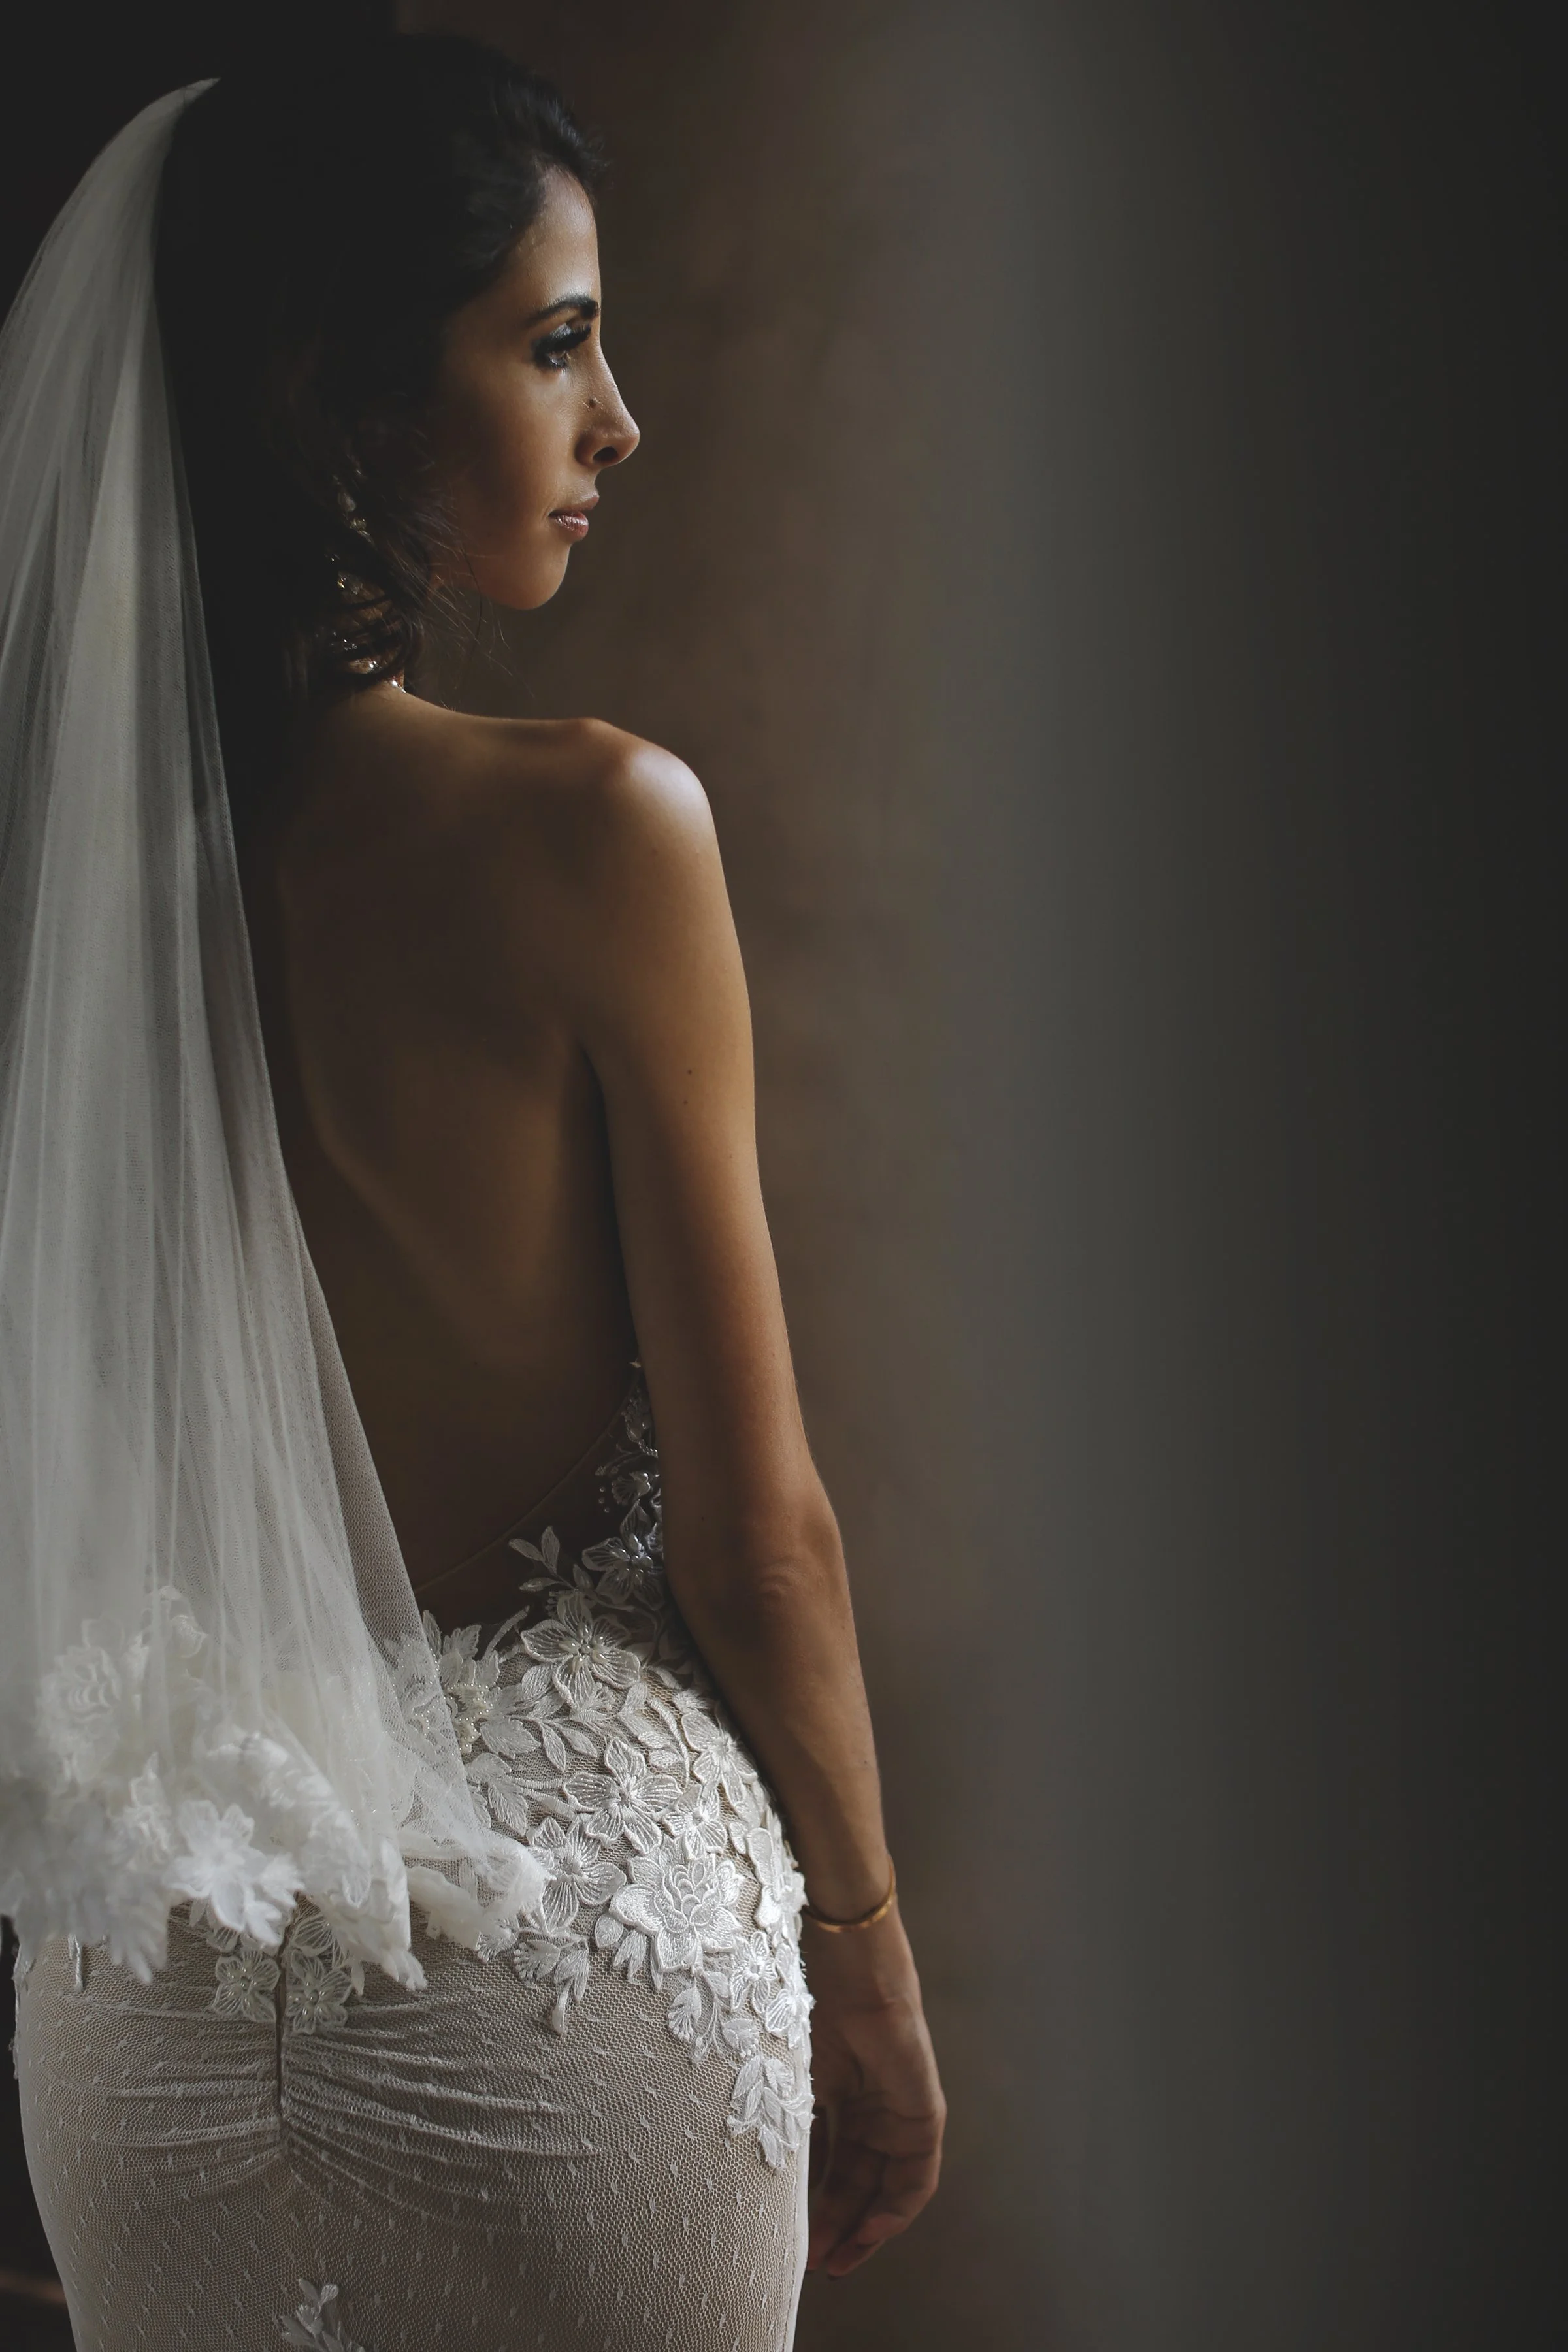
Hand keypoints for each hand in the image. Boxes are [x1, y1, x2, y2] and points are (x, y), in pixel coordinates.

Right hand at [804, 1906, 945, 2277]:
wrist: (844, 1965)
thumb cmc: (804, 2004)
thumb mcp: (788, 2080)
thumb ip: (786, 2127)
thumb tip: (759, 2184)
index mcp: (836, 2094)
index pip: (830, 2166)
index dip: (815, 2208)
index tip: (797, 2246)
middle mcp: (868, 2105)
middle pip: (856, 2182)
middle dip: (836, 2226)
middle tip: (813, 2265)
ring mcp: (896, 2107)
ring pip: (884, 2184)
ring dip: (862, 2225)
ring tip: (834, 2259)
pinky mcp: (923, 2108)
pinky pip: (918, 2172)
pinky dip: (899, 2206)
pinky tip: (873, 2230)